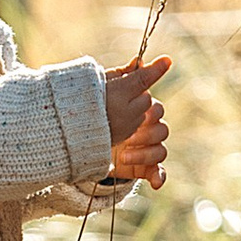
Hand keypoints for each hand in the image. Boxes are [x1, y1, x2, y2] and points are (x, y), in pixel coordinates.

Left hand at [102, 52, 171, 190]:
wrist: (78, 138)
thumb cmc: (96, 111)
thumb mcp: (109, 90)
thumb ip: (129, 76)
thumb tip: (147, 58)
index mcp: (140, 109)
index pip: (156, 110)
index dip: (149, 114)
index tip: (137, 117)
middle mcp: (145, 128)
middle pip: (162, 130)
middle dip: (146, 134)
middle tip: (128, 137)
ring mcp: (144, 148)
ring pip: (161, 150)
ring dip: (145, 154)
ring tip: (124, 155)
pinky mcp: (141, 166)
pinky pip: (158, 172)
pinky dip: (159, 177)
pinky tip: (155, 183)